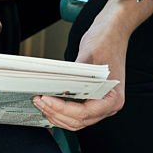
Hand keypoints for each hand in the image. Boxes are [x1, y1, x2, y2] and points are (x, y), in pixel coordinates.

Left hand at [35, 7, 128, 129]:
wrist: (114, 31)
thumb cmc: (106, 40)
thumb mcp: (88, 55)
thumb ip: (75, 75)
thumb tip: (55, 86)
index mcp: (113, 98)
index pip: (84, 113)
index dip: (62, 109)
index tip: (46, 99)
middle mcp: (108, 105)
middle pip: (79, 121)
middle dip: (56, 113)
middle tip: (39, 100)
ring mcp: (100, 104)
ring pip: (76, 121)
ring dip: (57, 115)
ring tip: (40, 102)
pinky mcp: (92, 99)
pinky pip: (76, 113)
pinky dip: (62, 111)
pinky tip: (49, 103)